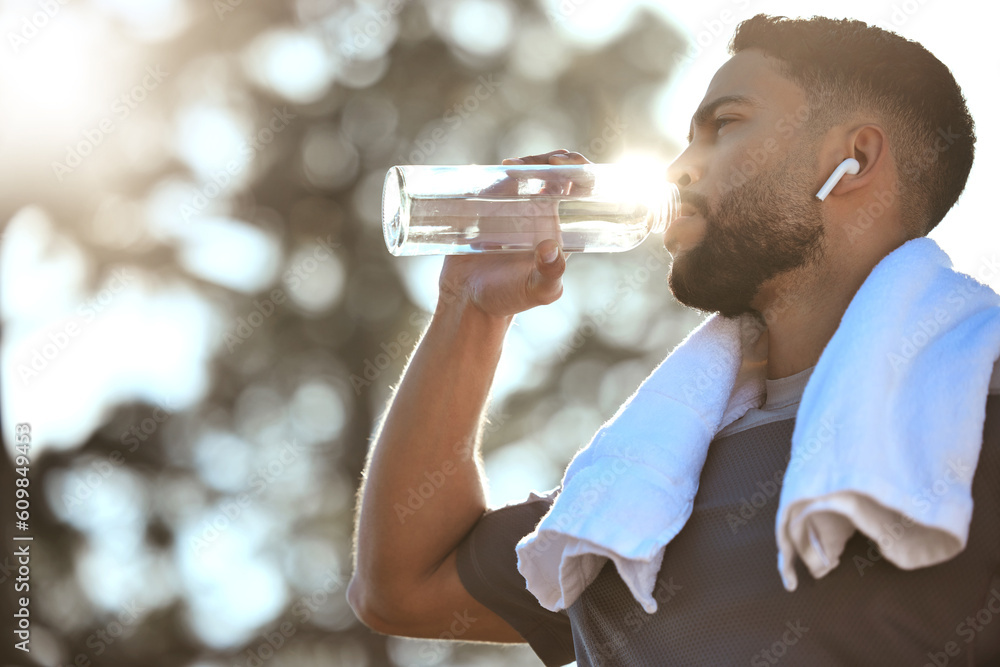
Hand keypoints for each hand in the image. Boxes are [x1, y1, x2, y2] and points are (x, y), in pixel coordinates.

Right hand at [438, 150, 591, 317]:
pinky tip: (484, 171)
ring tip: (509, 168)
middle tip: (531, 163)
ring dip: (519, 162)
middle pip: (551, 171)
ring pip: (520, 171)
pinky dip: (487, 170)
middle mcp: (537, 212)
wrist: (469, 304)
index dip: (578, 166)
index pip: (579, 186)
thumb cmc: (510, 299)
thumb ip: (550, 274)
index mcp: (558, 224)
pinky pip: (487, 181)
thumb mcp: (539, 292)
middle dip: (545, 158)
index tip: (562, 162)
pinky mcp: (481, 209)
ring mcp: (509, 208)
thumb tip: (551, 247)